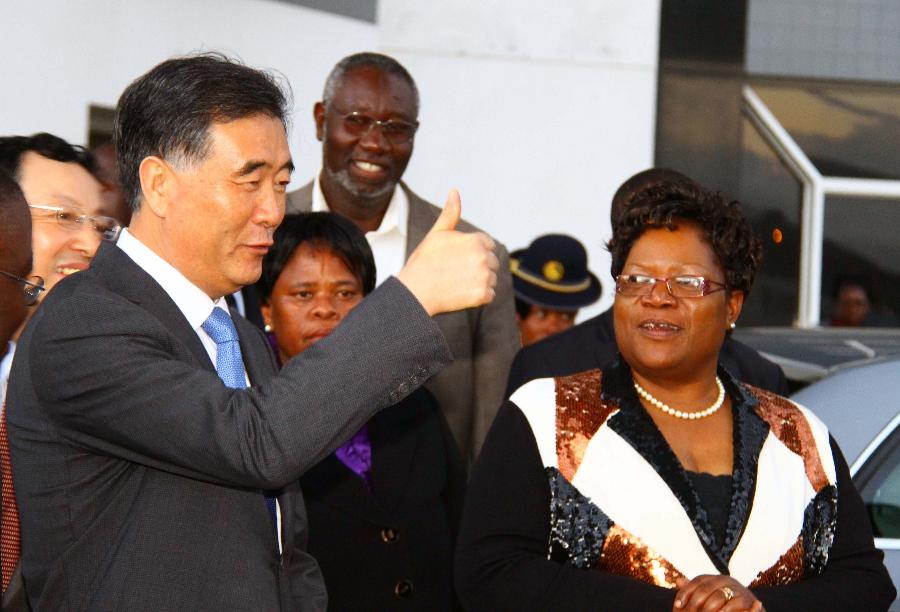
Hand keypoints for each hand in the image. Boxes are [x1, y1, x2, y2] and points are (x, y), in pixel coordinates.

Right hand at [397, 190, 498, 315]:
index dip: (474, 252)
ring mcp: (484, 277)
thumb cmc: (424, 262)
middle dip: (479, 266)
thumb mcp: (436, 234)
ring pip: (492, 278)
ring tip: (458, 282)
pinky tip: (462, 293)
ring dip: (480, 282)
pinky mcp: (482, 295)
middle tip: (456, 272)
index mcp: (475, 239)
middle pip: (492, 262)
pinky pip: (490, 295)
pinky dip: (479, 296)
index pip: (488, 245)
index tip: (459, 259)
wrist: (414, 292)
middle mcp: (483, 257)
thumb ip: (450, 214)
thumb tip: (455, 192)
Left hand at [674, 575, 763, 611]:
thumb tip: (678, 580)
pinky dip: (723, 611)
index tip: (677, 605)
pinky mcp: (746, 599)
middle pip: (705, 588)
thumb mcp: (711, 596)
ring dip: (708, 609)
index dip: (685, 593)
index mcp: (714, 578)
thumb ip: (696, 590)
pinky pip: (732, 604)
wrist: (749, 609)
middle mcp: (724, 579)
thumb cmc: (727, 603)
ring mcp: (736, 588)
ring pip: (717, 596)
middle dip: (695, 603)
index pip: (696, 582)